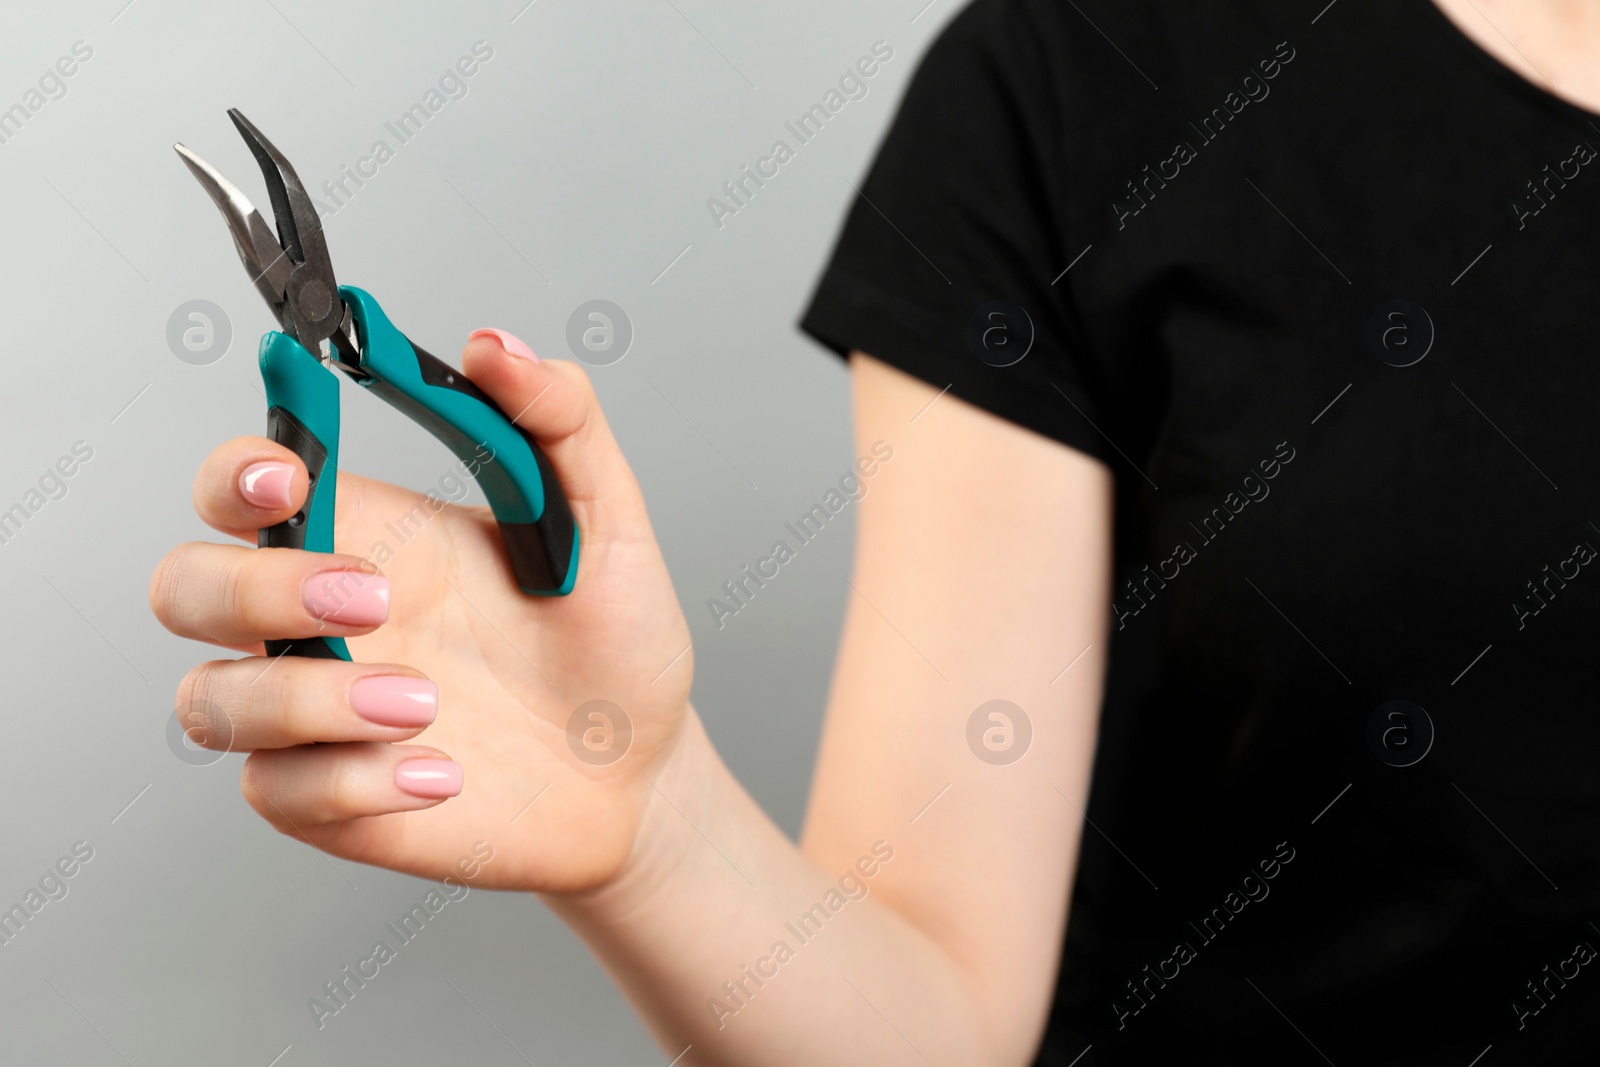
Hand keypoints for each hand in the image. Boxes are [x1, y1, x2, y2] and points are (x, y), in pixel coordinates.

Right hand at [150, 331, 692, 890]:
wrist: (643, 773)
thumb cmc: (614, 645)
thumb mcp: (610, 525)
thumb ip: (562, 424)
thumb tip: (495, 346)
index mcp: (370, 536)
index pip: (241, 485)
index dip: (234, 475)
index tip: (290, 480)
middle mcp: (322, 622)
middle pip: (184, 587)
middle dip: (254, 589)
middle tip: (374, 600)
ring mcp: (317, 715)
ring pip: (211, 701)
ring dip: (306, 700)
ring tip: (428, 705)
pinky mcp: (333, 801)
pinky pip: (281, 793)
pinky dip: (355, 783)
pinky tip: (444, 774)